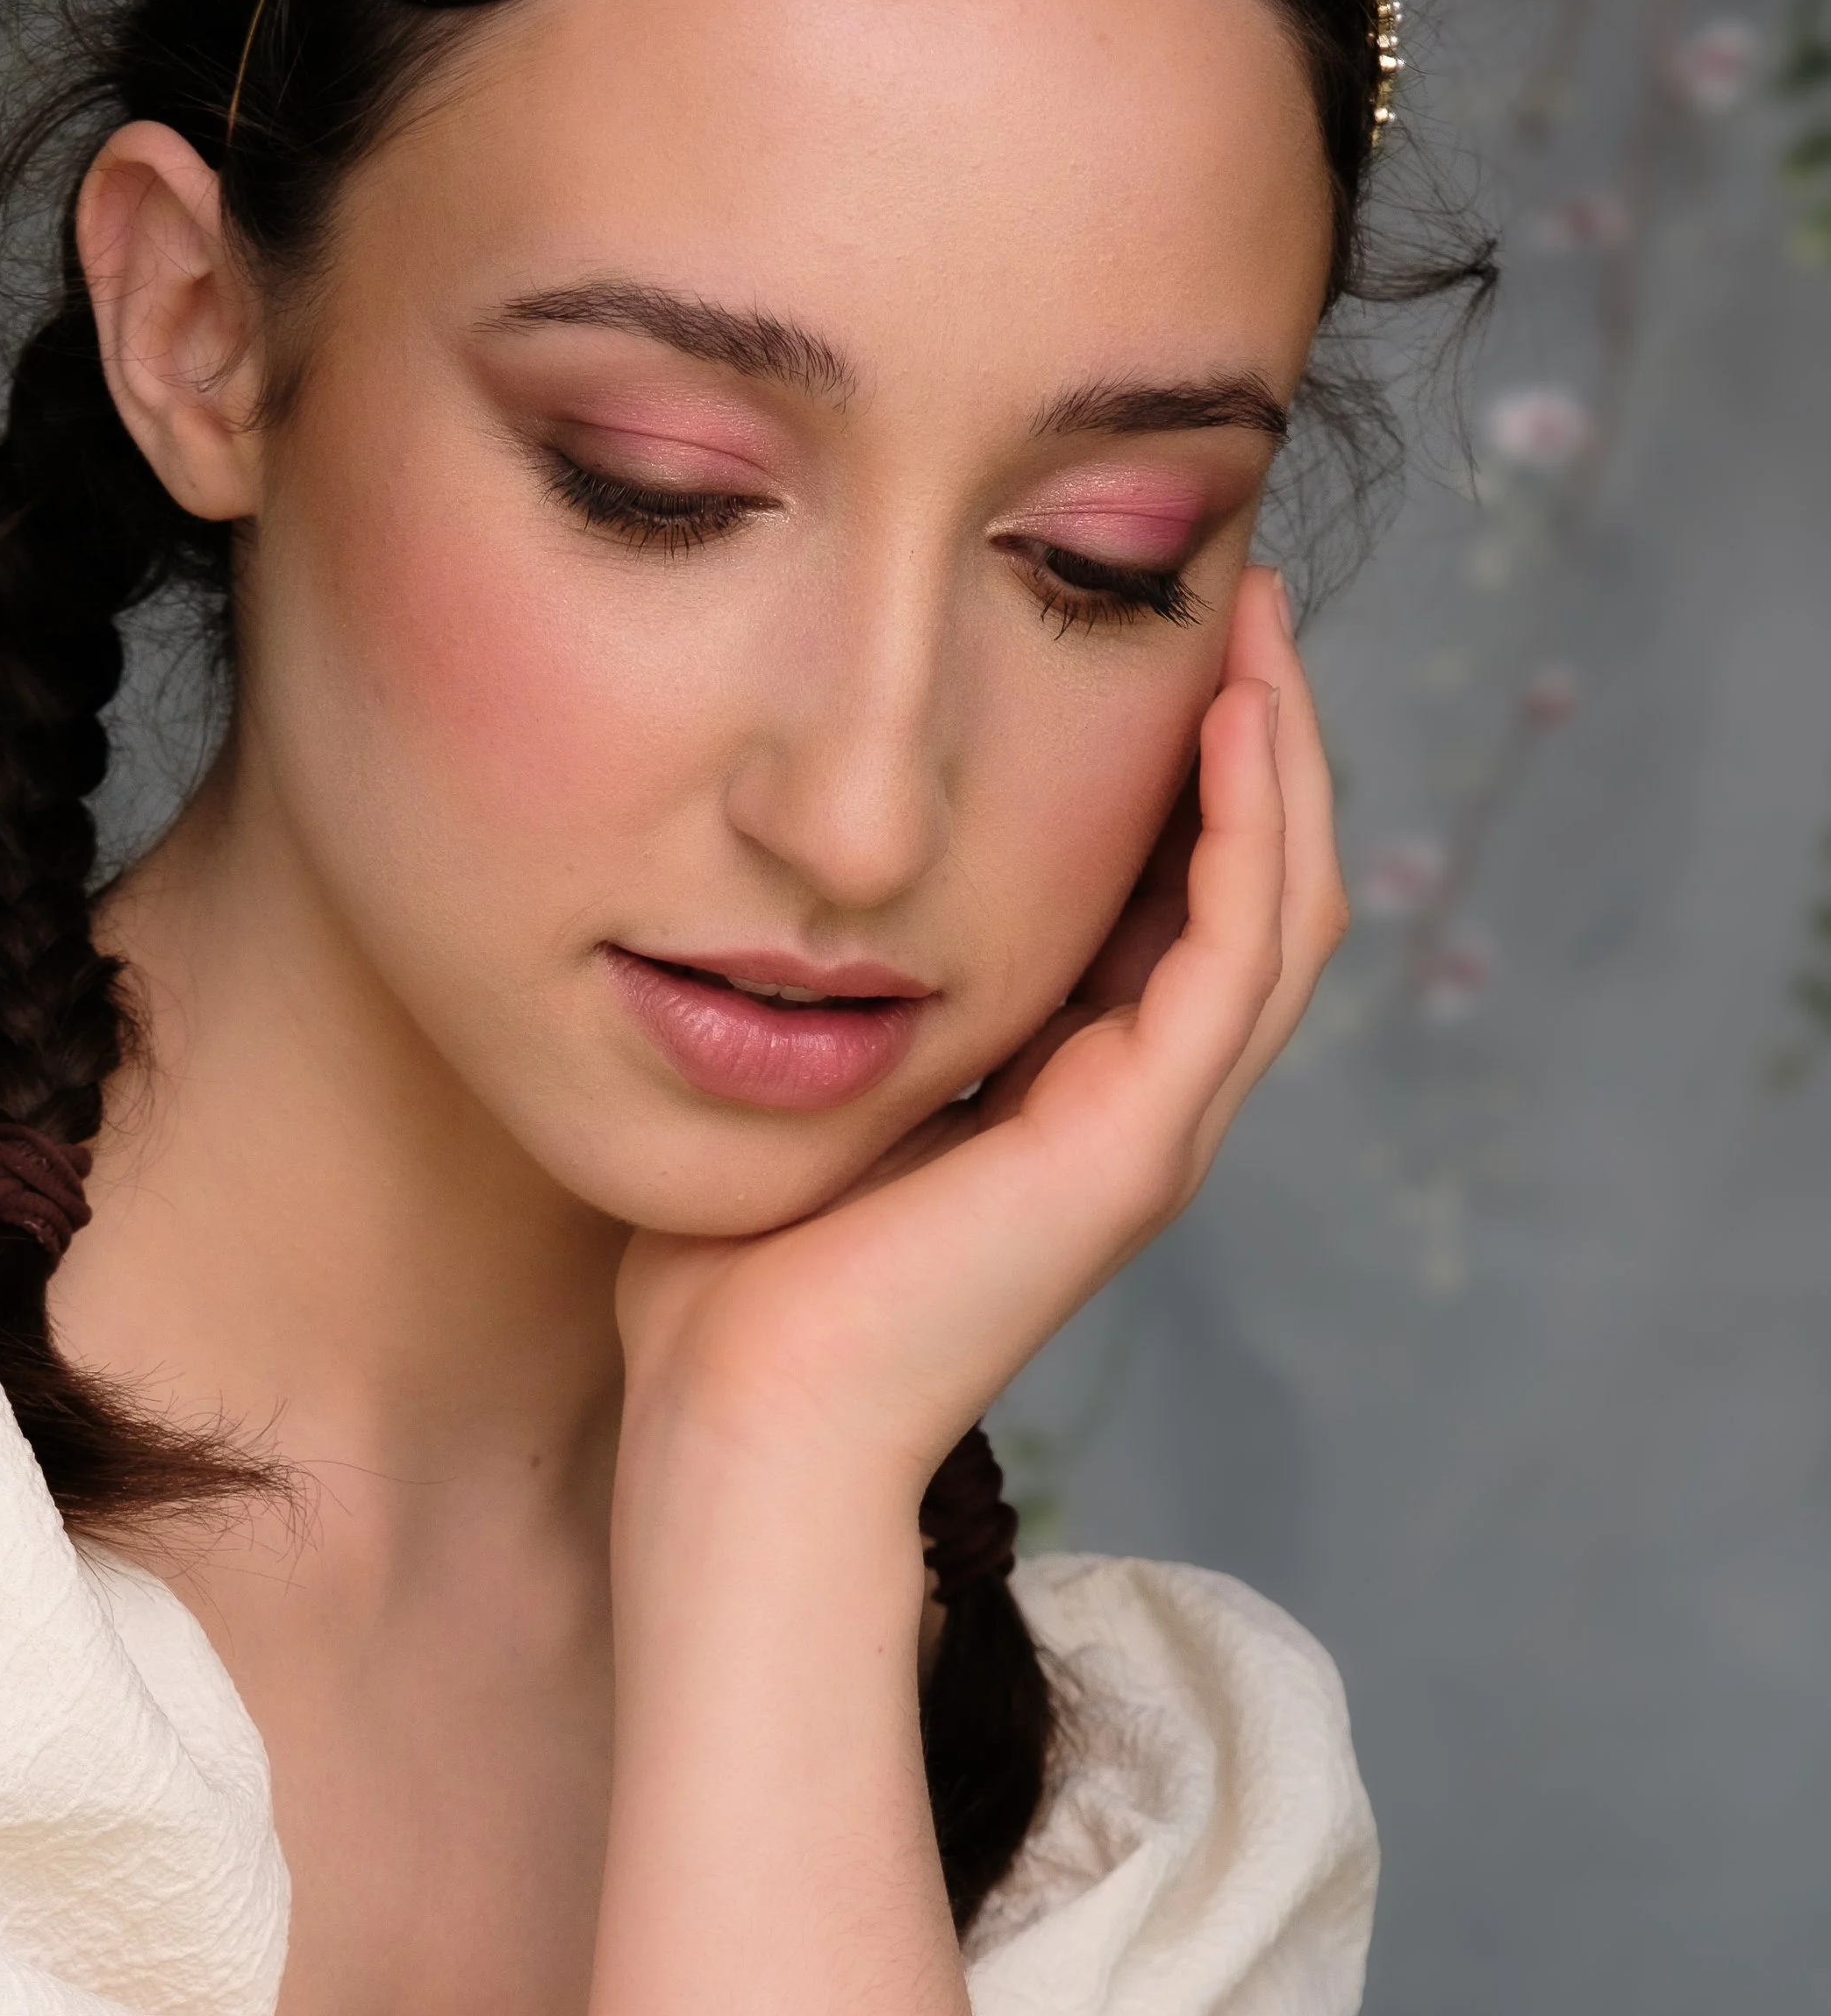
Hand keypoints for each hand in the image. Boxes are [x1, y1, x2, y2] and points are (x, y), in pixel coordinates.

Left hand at [614, 566, 1344, 1504]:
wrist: (739, 1422)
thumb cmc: (733, 1283)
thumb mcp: (803, 1080)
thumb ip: (833, 991)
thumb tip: (777, 878)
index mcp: (1069, 1096)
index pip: (1172, 901)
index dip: (1185, 769)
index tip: (1156, 635)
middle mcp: (1137, 1108)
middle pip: (1255, 889)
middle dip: (1259, 736)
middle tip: (1245, 593)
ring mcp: (1153, 1129)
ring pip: (1278, 908)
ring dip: (1281, 758)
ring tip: (1259, 622)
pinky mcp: (1137, 1143)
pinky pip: (1233, 952)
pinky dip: (1251, 828)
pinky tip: (1230, 718)